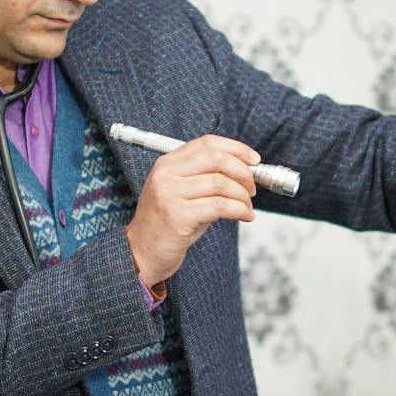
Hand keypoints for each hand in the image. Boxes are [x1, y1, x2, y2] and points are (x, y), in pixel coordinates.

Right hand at [126, 134, 259, 287]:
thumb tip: (245, 171)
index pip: (207, 143)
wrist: (142, 252)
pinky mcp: (178, 216)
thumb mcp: (181, 192)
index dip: (236, 149)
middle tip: (252, 188)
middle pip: (217, 159)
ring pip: (221, 183)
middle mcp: (166, 174)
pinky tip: (244, 216)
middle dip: (243, 172)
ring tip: (247, 207)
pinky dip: (239, 210)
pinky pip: (220, 206)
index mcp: (168, 163)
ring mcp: (169, 194)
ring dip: (243, 196)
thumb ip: (206, 177)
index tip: (254, 160)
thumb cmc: (167, 224)